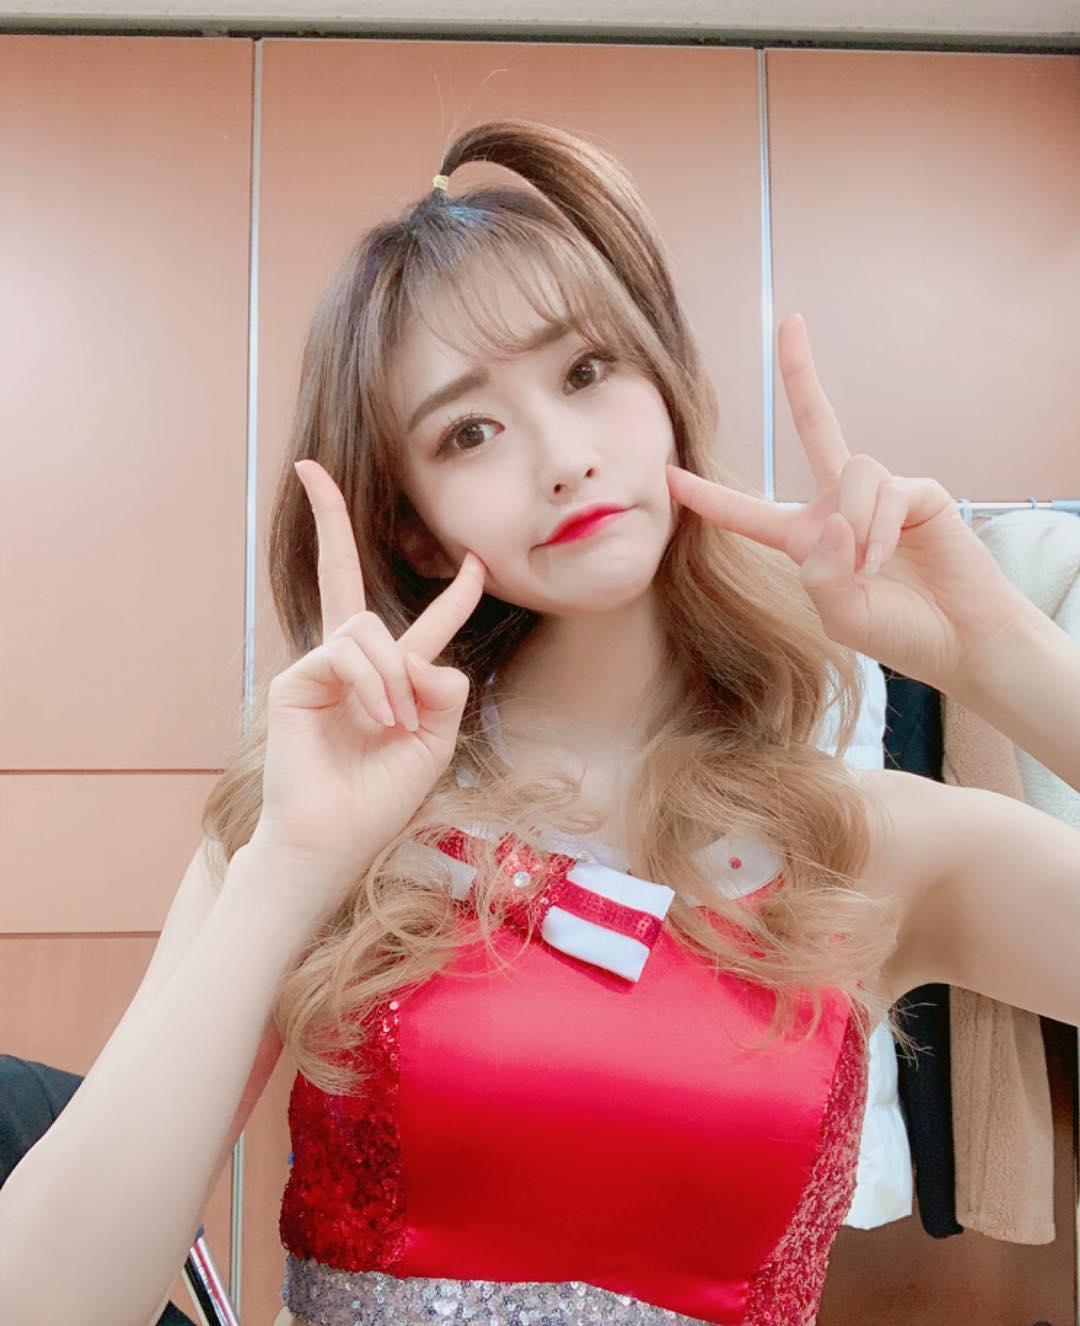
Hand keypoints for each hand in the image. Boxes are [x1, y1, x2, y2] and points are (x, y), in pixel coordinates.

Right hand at [246, 459, 485, 922]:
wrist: (333, 839)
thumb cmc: (380, 798)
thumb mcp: (435, 740)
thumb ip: (443, 688)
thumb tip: (420, 654)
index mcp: (391, 680)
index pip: (421, 625)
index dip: (454, 596)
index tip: (476, 562)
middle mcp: (351, 664)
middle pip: (342, 578)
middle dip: (330, 522)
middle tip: (310, 471)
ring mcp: (320, 667)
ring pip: (369, 630)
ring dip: (394, 677)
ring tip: (394, 724)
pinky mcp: (296, 678)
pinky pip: (346, 655)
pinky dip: (372, 686)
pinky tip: (377, 720)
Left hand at [666, 313, 1032, 692]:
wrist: (960, 639)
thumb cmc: (897, 630)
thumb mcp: (841, 616)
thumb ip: (822, 576)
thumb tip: (832, 521)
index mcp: (805, 538)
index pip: (747, 512)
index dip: (708, 495)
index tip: (669, 472)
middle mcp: (839, 506)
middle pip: (814, 423)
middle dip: (802, 373)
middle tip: (790, 321)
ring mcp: (880, 494)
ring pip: (849, 470)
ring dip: (854, 523)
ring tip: (870, 567)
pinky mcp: (917, 492)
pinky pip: (884, 490)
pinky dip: (878, 529)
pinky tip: (887, 558)